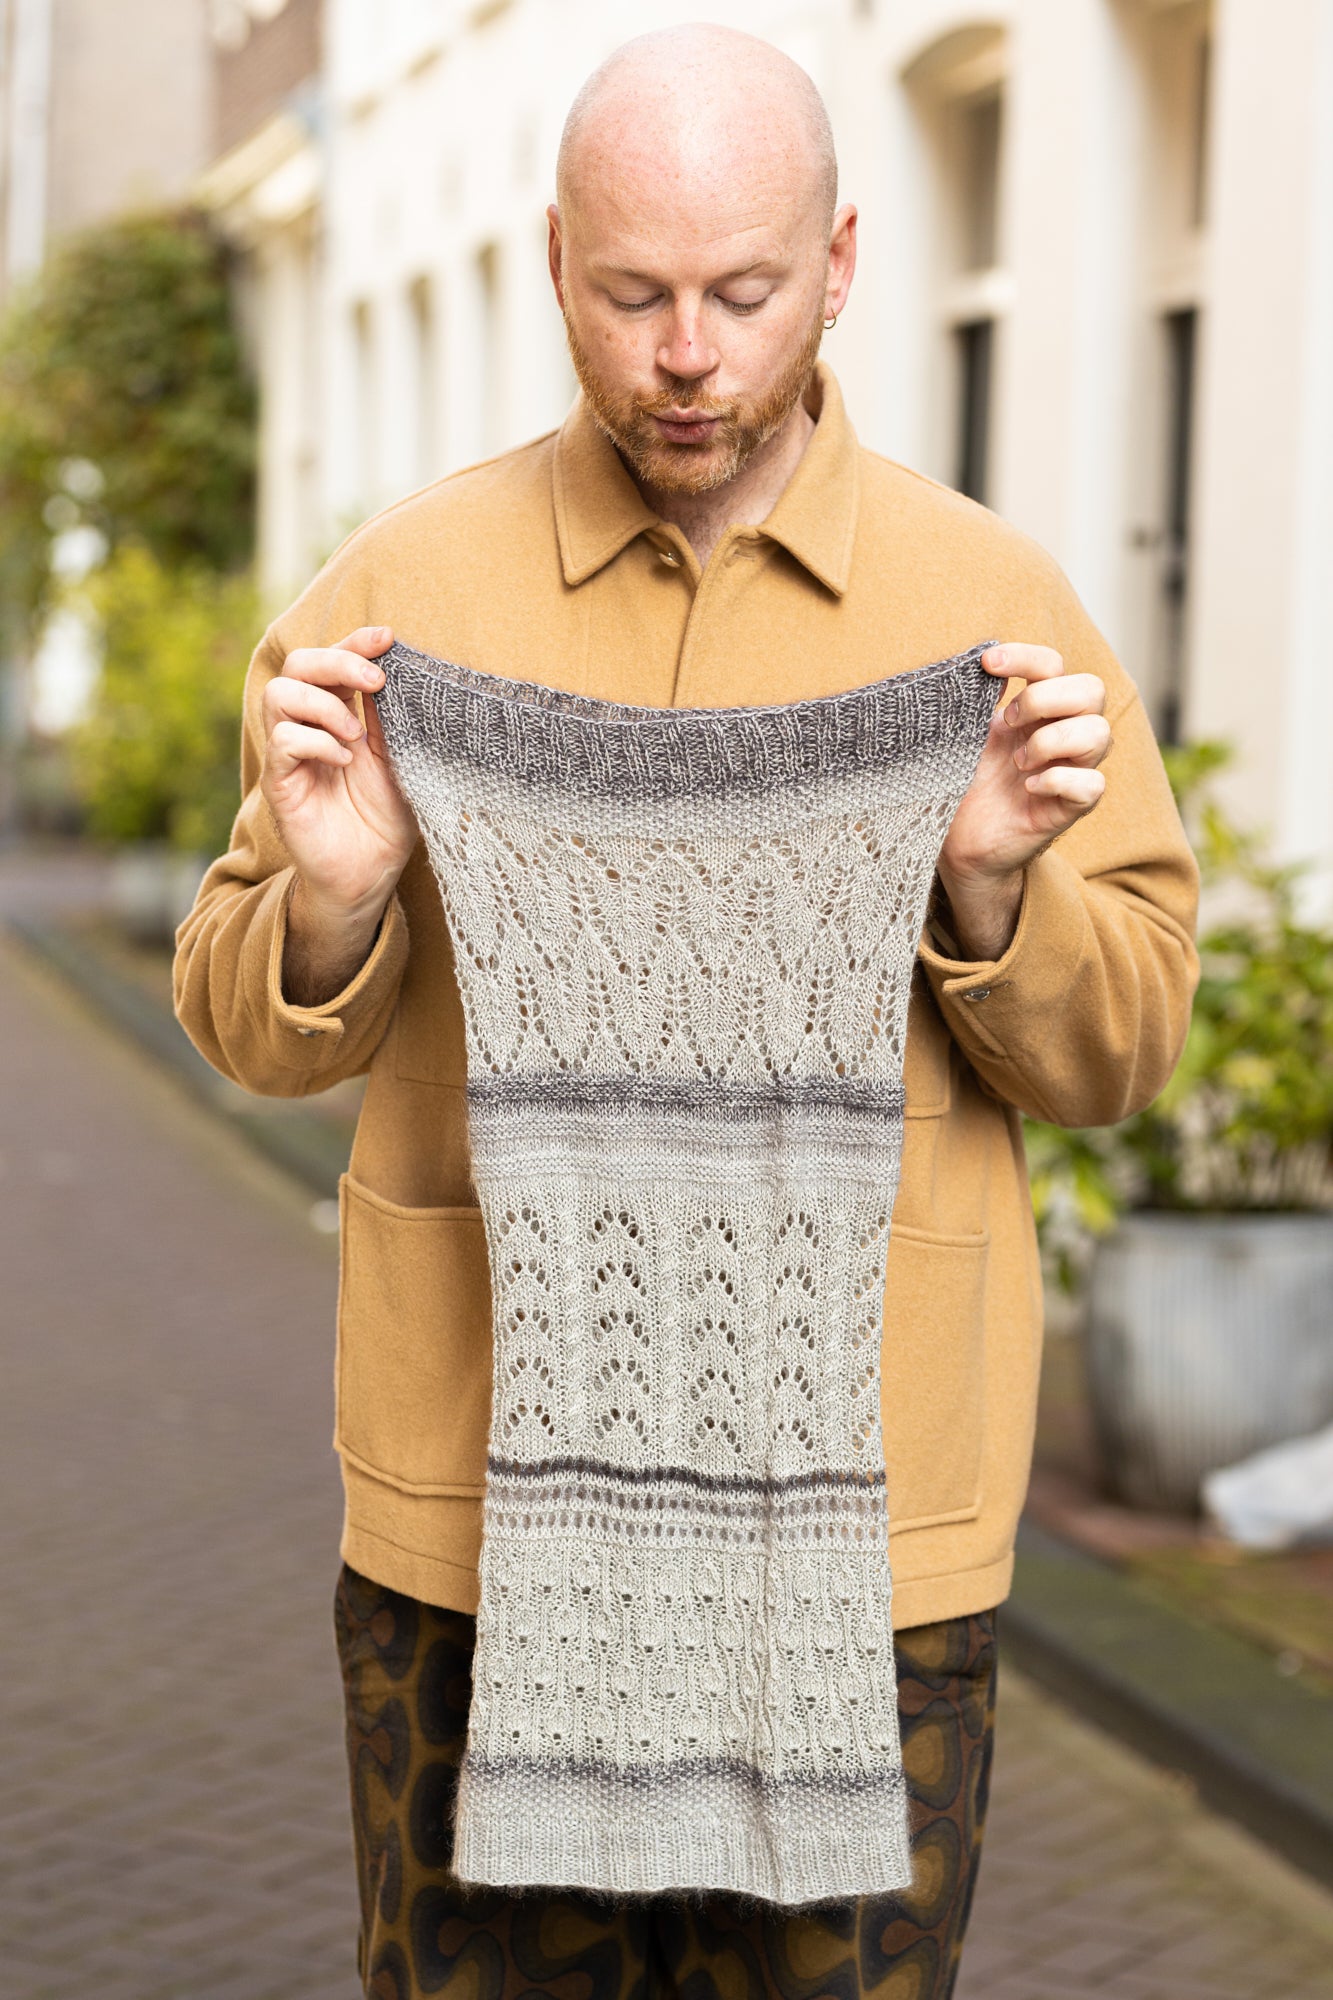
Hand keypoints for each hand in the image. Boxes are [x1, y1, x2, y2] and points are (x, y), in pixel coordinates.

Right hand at [260, 625, 415, 923]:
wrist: (372, 874)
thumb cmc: (387, 816)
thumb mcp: (400, 756)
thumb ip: (390, 715)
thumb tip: (394, 666)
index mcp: (338, 713)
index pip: (332, 659)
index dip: (355, 641)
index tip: (388, 638)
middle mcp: (307, 726)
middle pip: (297, 664)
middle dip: (337, 661)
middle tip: (374, 683)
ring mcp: (290, 755)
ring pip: (279, 694)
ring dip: (324, 705)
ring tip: (356, 736)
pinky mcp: (280, 784)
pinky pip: (283, 741)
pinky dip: (317, 742)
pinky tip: (344, 763)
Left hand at [936, 642, 1111, 960]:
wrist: (957, 839)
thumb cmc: (961, 783)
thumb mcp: (963, 734)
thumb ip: (975, 699)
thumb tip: (982, 662)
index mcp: (1036, 711)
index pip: (1054, 665)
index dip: (1027, 657)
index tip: (988, 665)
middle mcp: (1061, 734)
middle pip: (1092, 689)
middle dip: (1046, 698)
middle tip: (1008, 723)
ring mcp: (1071, 769)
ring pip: (1100, 733)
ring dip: (1052, 741)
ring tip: (1017, 762)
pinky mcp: (1072, 806)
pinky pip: (1093, 784)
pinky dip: (1059, 780)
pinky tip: (1029, 788)